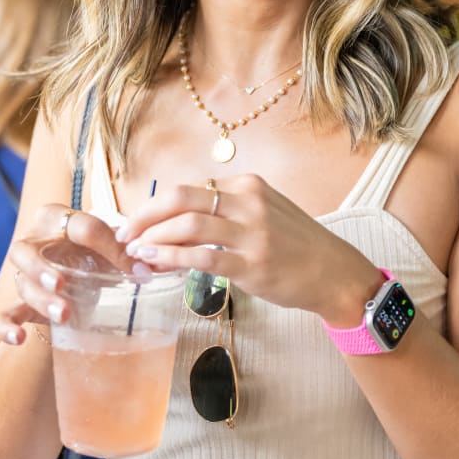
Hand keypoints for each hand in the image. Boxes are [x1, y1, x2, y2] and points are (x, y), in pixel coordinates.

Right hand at [0, 204, 133, 345]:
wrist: (76, 265)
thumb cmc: (92, 250)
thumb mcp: (110, 246)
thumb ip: (125, 253)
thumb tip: (146, 271)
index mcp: (56, 218)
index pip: (78, 226)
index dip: (108, 246)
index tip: (133, 268)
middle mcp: (32, 242)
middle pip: (25, 251)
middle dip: (40, 268)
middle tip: (59, 283)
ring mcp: (23, 273)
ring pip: (21, 284)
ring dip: (40, 299)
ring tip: (63, 314)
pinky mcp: (21, 301)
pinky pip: (5, 313)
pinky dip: (6, 326)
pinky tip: (17, 338)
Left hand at [114, 175, 381, 321]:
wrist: (334, 272)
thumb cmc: (294, 245)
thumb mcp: (263, 212)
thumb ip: (226, 211)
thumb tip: (177, 221)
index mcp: (247, 185)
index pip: (189, 188)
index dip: (155, 205)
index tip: (136, 222)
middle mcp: (248, 202)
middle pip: (181, 198)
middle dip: (145, 216)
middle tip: (125, 234)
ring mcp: (252, 232)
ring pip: (188, 225)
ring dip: (153, 239)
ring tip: (135, 252)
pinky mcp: (253, 264)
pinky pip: (203, 257)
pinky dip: (172, 259)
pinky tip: (155, 264)